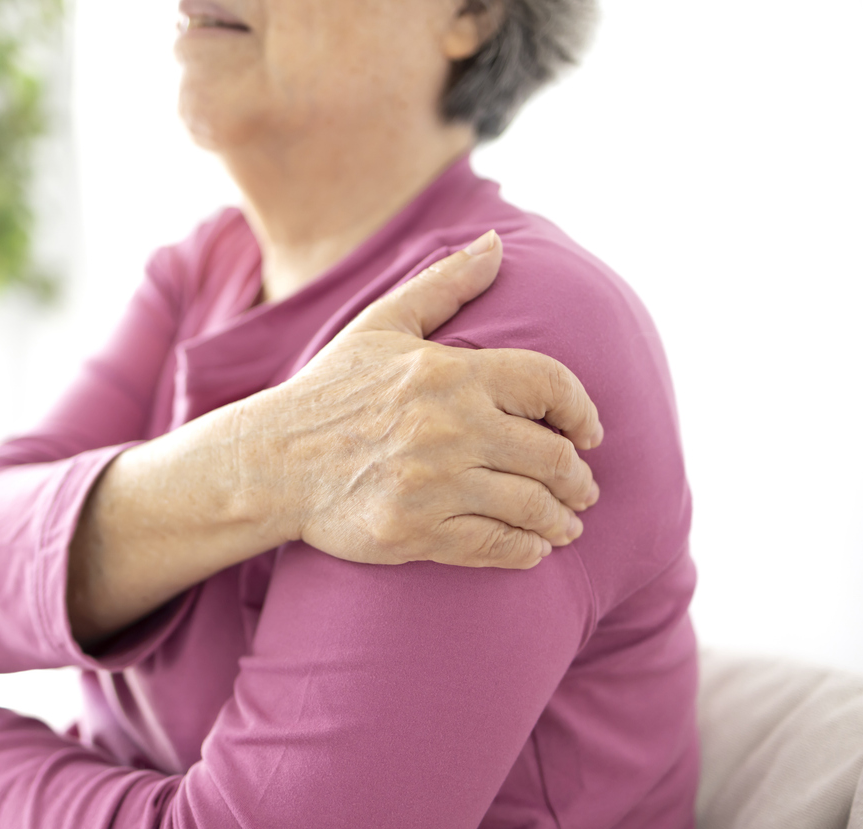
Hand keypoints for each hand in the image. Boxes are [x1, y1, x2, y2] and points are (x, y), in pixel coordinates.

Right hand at [247, 230, 602, 569]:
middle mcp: (448, 427)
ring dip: (560, 520)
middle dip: (579, 478)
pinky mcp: (414, 532)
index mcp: (448, 372)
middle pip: (551, 455)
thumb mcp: (381, 325)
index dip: (582, 411)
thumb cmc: (330, 392)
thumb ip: (443, 284)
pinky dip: (525, 550)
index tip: (591, 432)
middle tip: (584, 490)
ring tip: (567, 525)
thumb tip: (497, 243)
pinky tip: (533, 549)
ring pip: (530, 506)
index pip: (548, 384)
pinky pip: (493, 546)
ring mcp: (432, 483)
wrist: (272, 462)